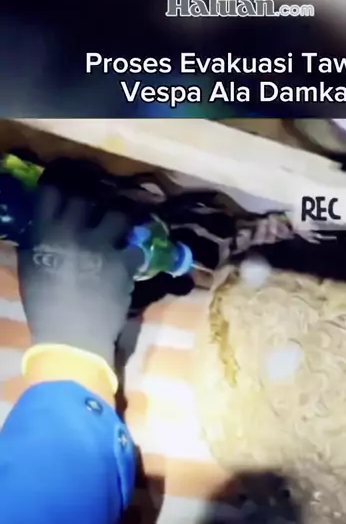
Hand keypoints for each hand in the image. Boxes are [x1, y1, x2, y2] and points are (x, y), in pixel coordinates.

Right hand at [18, 158, 142, 367]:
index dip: (62, 185)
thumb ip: (37, 241)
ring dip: (120, 220)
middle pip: (87, 198)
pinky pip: (136, 248)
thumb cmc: (44, 307)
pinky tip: (132, 258)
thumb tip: (44, 225)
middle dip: (93, 201)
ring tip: (120, 226)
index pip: (52, 191)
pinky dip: (135, 254)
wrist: (72, 338)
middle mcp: (74, 232)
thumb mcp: (31, 269)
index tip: (69, 189)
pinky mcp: (125, 265)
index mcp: (45, 232)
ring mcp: (102, 247)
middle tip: (97, 207)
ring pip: (118, 215)